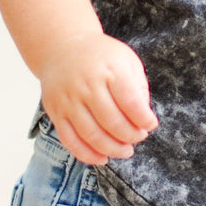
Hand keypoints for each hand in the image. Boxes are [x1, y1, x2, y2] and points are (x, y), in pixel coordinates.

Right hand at [40, 32, 157, 166]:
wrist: (61, 47)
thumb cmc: (101, 56)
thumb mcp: (127, 60)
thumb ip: (138, 88)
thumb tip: (143, 119)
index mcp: (109, 69)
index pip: (131, 102)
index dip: (144, 119)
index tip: (150, 125)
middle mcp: (86, 84)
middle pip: (112, 121)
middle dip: (131, 136)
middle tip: (139, 137)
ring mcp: (68, 99)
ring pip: (91, 134)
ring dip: (112, 149)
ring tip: (125, 151)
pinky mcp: (55, 111)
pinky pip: (70, 140)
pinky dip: (87, 154)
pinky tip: (102, 158)